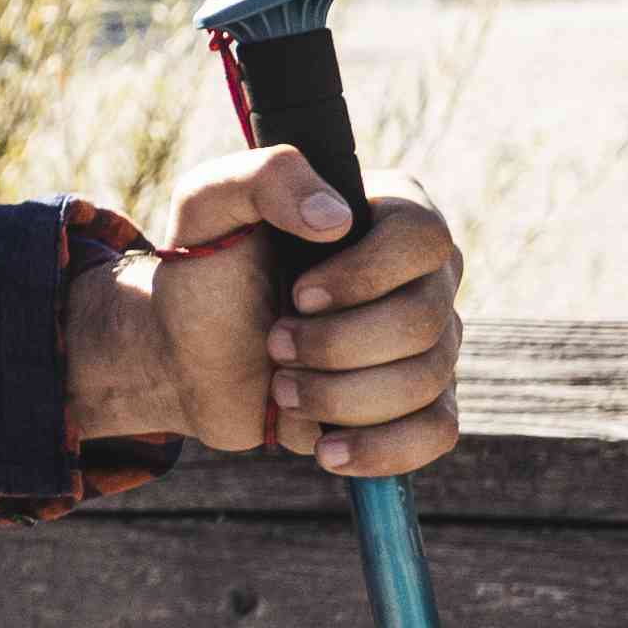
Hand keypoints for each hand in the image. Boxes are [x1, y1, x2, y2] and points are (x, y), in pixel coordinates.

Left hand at [61, 159, 468, 475]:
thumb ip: (262, 178)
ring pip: (425, 380)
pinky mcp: (418, 402)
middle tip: (274, 344)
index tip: (298, 294)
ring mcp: (430, 341)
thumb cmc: (208, 273)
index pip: (423, 238)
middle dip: (336, 345)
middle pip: (425, 319)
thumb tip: (335, 217)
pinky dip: (381, 448)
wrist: (191, 356)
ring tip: (282, 388)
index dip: (364, 276)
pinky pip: (436, 432)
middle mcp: (425, 275)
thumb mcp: (208, 206)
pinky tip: (326, 449)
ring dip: (338, 396)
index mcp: (389, 212)